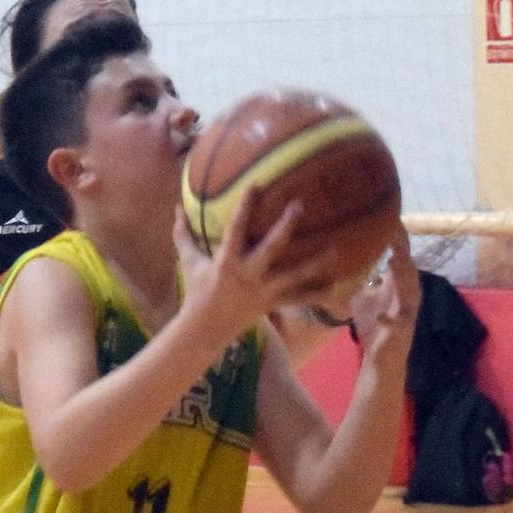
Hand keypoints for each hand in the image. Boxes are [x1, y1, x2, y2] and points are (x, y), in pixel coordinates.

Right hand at [174, 191, 337, 348]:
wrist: (205, 327)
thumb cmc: (196, 290)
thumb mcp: (187, 261)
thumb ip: (184, 234)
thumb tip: (177, 207)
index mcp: (226, 262)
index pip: (236, 228)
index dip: (246, 206)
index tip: (256, 184)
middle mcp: (248, 275)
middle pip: (272, 248)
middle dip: (286, 227)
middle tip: (299, 205)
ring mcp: (262, 291)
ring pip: (293, 276)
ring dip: (314, 264)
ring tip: (334, 251)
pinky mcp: (272, 303)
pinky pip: (298, 298)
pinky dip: (317, 294)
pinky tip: (336, 286)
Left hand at [350, 225, 419, 362]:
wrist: (382, 358)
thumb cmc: (376, 323)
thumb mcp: (366, 294)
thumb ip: (362, 274)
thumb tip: (343, 252)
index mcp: (399, 286)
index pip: (400, 256)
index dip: (397, 237)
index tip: (390, 215)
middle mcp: (407, 296)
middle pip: (407, 268)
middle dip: (403, 249)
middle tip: (395, 228)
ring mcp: (405, 315)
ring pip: (410, 292)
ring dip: (403, 276)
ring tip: (396, 259)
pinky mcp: (398, 333)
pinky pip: (395, 325)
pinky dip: (389, 319)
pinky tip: (383, 315)